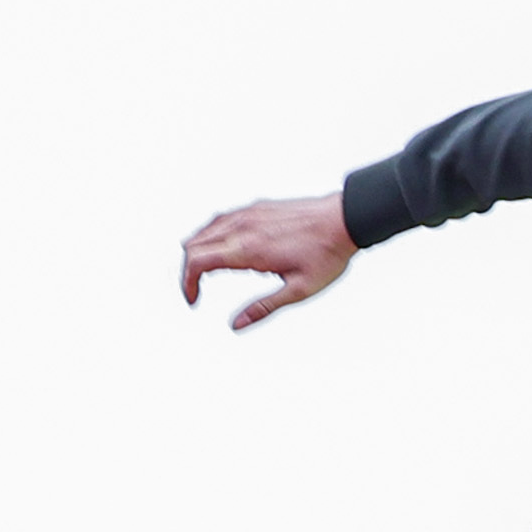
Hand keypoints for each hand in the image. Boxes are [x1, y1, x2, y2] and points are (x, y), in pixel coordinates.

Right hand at [180, 193, 355, 329]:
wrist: (344, 219)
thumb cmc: (326, 254)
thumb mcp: (298, 290)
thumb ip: (263, 307)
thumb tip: (237, 324)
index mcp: (248, 249)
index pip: (197, 261)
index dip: (187, 283)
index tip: (193, 300)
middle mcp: (243, 227)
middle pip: (194, 245)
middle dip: (189, 270)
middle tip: (196, 290)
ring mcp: (248, 213)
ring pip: (205, 229)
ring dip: (198, 251)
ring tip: (204, 273)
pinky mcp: (257, 207)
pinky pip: (221, 219)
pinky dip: (211, 235)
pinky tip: (220, 248)